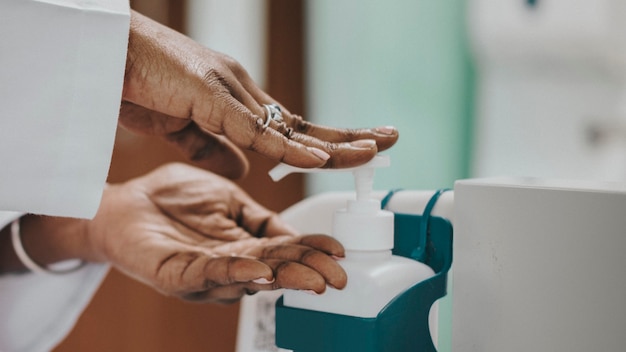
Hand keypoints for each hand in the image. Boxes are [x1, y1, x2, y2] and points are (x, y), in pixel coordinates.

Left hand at [84, 163, 346, 302]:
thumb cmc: (172, 200)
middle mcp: (229, 263)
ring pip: (249, 277)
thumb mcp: (228, 199)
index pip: (285, 248)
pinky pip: (207, 274)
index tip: (339, 252)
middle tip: (335, 276)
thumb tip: (295, 229)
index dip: (312, 251)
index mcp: (244, 244)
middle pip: (275, 269)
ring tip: (311, 278)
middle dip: (307, 272)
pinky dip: (235, 273)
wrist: (122, 201)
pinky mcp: (175, 275)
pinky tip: (259, 272)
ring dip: (282, 278)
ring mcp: (203, 272)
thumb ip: (260, 216)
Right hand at [120, 11, 398, 178]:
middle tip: (389, 140)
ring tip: (375, 149)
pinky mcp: (209, 98)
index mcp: (235, 101)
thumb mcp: (182, 127)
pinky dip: (288, 147)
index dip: (323, 141)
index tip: (354, 150)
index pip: (289, 126)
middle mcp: (241, 93)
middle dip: (347, 135)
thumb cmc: (137, 82)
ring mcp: (229, 92)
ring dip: (334, 141)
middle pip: (303, 122)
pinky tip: (319, 159)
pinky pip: (255, 130)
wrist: (102, 55)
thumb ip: (215, 148)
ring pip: (291, 125)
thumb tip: (245, 171)